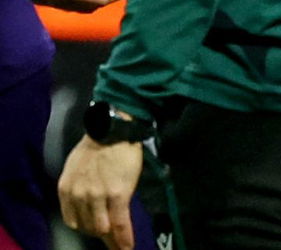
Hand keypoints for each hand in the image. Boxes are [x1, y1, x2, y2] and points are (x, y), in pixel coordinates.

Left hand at [59, 135, 142, 249]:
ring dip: (113, 241)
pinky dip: (123, 238)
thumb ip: (80, 187)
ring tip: (121, 247)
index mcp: (66, 190)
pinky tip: (127, 246)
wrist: (114, 129)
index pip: (74, 221)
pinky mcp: (117, 195)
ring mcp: (97, 197)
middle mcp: (78, 196)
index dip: (87, 229)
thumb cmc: (98, 145)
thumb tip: (93, 204)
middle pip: (88, 227)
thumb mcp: (77, 168)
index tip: (98, 233)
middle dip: (101, 235)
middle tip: (112, 242)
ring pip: (103, 229)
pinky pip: (119, 223)